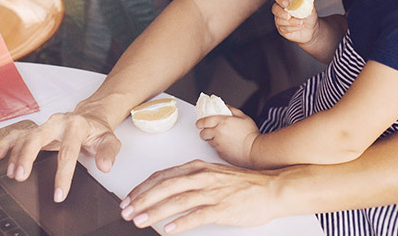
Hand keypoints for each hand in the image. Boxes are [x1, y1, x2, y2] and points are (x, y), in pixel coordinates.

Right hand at [0, 108, 120, 202]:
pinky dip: (6, 143)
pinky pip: (18, 134)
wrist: (90, 118)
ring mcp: (45, 125)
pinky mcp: (37, 129)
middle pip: (38, 138)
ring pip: (26, 136)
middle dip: (27, 157)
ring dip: (16, 155)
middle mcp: (57, 123)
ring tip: (11, 173)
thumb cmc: (96, 131)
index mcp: (76, 125)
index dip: (63, 175)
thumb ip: (108, 152)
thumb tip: (104, 165)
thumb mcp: (109, 140)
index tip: (59, 193)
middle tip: (21, 177)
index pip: (68, 152)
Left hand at [120, 160, 280, 232]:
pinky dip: (182, 222)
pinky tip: (170, 229)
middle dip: (142, 199)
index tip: (128, 199)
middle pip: (165, 187)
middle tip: (127, 211)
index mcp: (196, 168)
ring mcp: (212, 192)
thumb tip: (165, 192)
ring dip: (156, 211)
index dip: (142, 188)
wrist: (271, 188)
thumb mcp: (211, 174)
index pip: (161, 176)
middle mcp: (202, 177)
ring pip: (178, 200)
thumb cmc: (242, 184)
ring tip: (140, 220)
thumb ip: (189, 181)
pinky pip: (198, 215)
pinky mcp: (223, 208)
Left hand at [197, 107, 258, 166]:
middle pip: (203, 133)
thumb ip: (232, 110)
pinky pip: (215, 149)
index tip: (199, 123)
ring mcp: (218, 144)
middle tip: (210, 131)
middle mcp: (218, 133)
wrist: (254, 150)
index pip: (203, 121)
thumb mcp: (244, 117)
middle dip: (205, 132)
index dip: (199, 122)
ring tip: (222, 138)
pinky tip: (226, 145)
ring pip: (209, 142)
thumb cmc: (251, 134)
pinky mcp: (220, 153)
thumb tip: (226, 107)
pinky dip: (218, 147)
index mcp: (222, 122)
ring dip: (212, 139)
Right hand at [272, 0, 318, 46]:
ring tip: (301, 22)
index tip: (287, 4)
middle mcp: (281, 9)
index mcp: (287, 0)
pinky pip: (283, 28)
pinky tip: (300, 26)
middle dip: (280, 13)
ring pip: (279, 20)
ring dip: (291, 22)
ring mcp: (280, 19)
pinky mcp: (281, 28)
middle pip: (274, 8)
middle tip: (288, 16)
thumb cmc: (309, 16)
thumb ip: (307, 2)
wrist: (311, 29)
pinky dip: (293, 28)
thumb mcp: (310, 8)